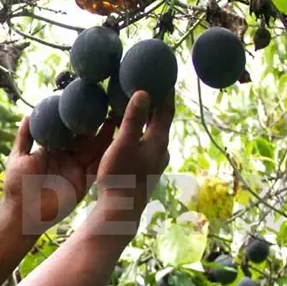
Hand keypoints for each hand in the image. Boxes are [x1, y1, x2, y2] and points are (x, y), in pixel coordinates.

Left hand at [2, 113, 115, 231]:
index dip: (76, 119)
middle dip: (95, 124)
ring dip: (105, 137)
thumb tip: (29, 114)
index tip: (85, 103)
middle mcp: (66, 158)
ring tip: (117, 119)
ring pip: (93, 150)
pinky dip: (106, 156)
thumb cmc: (17, 186)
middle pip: (84, 138)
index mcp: (51, 150)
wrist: (23, 214)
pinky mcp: (83, 182)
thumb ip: (25, 137)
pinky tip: (117, 143)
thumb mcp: (18, 157)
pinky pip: (97, 167)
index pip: (67, 131)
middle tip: (107, 106)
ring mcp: (76, 169)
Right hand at [92, 90, 173, 227]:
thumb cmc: (120, 177)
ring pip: (150, 132)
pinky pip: (142, 142)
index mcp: (159, 141)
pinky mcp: (144, 169)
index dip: (166, 91)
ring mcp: (153, 161)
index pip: (166, 109)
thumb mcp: (124, 144)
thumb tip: (144, 92)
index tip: (164, 74)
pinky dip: (136, 131)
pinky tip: (123, 131)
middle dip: (153, 102)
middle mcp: (160, 150)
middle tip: (144, 83)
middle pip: (160, 120)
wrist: (120, 211)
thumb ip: (133, 119)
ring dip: (143, 117)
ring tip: (130, 104)